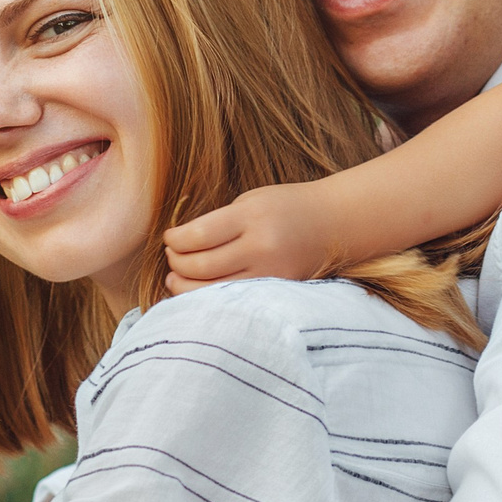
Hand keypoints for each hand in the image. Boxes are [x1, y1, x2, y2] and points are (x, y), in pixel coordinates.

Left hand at [163, 183, 337, 291]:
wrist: (332, 223)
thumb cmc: (284, 207)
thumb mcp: (250, 201)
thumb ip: (218, 222)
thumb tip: (178, 246)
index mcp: (252, 217)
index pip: (198, 235)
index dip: (174, 240)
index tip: (169, 237)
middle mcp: (261, 247)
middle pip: (201, 266)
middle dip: (176, 262)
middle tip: (170, 256)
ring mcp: (270, 273)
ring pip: (212, 290)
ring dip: (184, 285)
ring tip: (175, 276)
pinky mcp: (275, 291)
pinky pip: (232, 300)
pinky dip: (207, 297)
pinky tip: (197, 289)